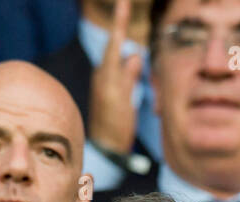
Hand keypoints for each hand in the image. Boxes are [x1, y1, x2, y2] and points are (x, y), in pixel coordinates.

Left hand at [88, 0, 142, 155]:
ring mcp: (106, 82)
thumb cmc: (117, 127)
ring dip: (129, 60)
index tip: (122, 1)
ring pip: (121, 62)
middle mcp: (104, 75)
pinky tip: (134, 76)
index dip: (119, 21)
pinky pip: (122, 73)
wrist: (106, 148)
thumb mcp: (125, 102)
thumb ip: (129, 77)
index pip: (115, 41)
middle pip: (117, 48)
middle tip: (124, 13)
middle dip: (123, 36)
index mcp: (108, 75)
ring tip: (130, 63)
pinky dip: (129, 71)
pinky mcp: (110, 90)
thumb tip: (135, 54)